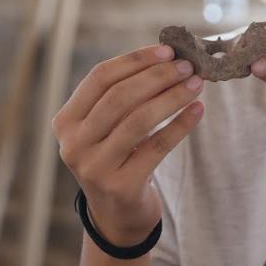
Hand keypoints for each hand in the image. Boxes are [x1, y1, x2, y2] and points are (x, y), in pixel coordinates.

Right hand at [52, 44, 204, 245]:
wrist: (116, 215)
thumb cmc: (116, 157)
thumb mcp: (106, 127)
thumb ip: (124, 95)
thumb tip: (168, 57)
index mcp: (66, 121)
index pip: (100, 77)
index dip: (135, 61)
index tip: (167, 50)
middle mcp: (74, 144)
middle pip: (119, 97)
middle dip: (157, 76)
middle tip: (188, 66)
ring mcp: (94, 167)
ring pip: (139, 120)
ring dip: (172, 97)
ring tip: (197, 84)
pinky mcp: (120, 186)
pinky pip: (157, 147)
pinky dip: (180, 125)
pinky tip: (198, 110)